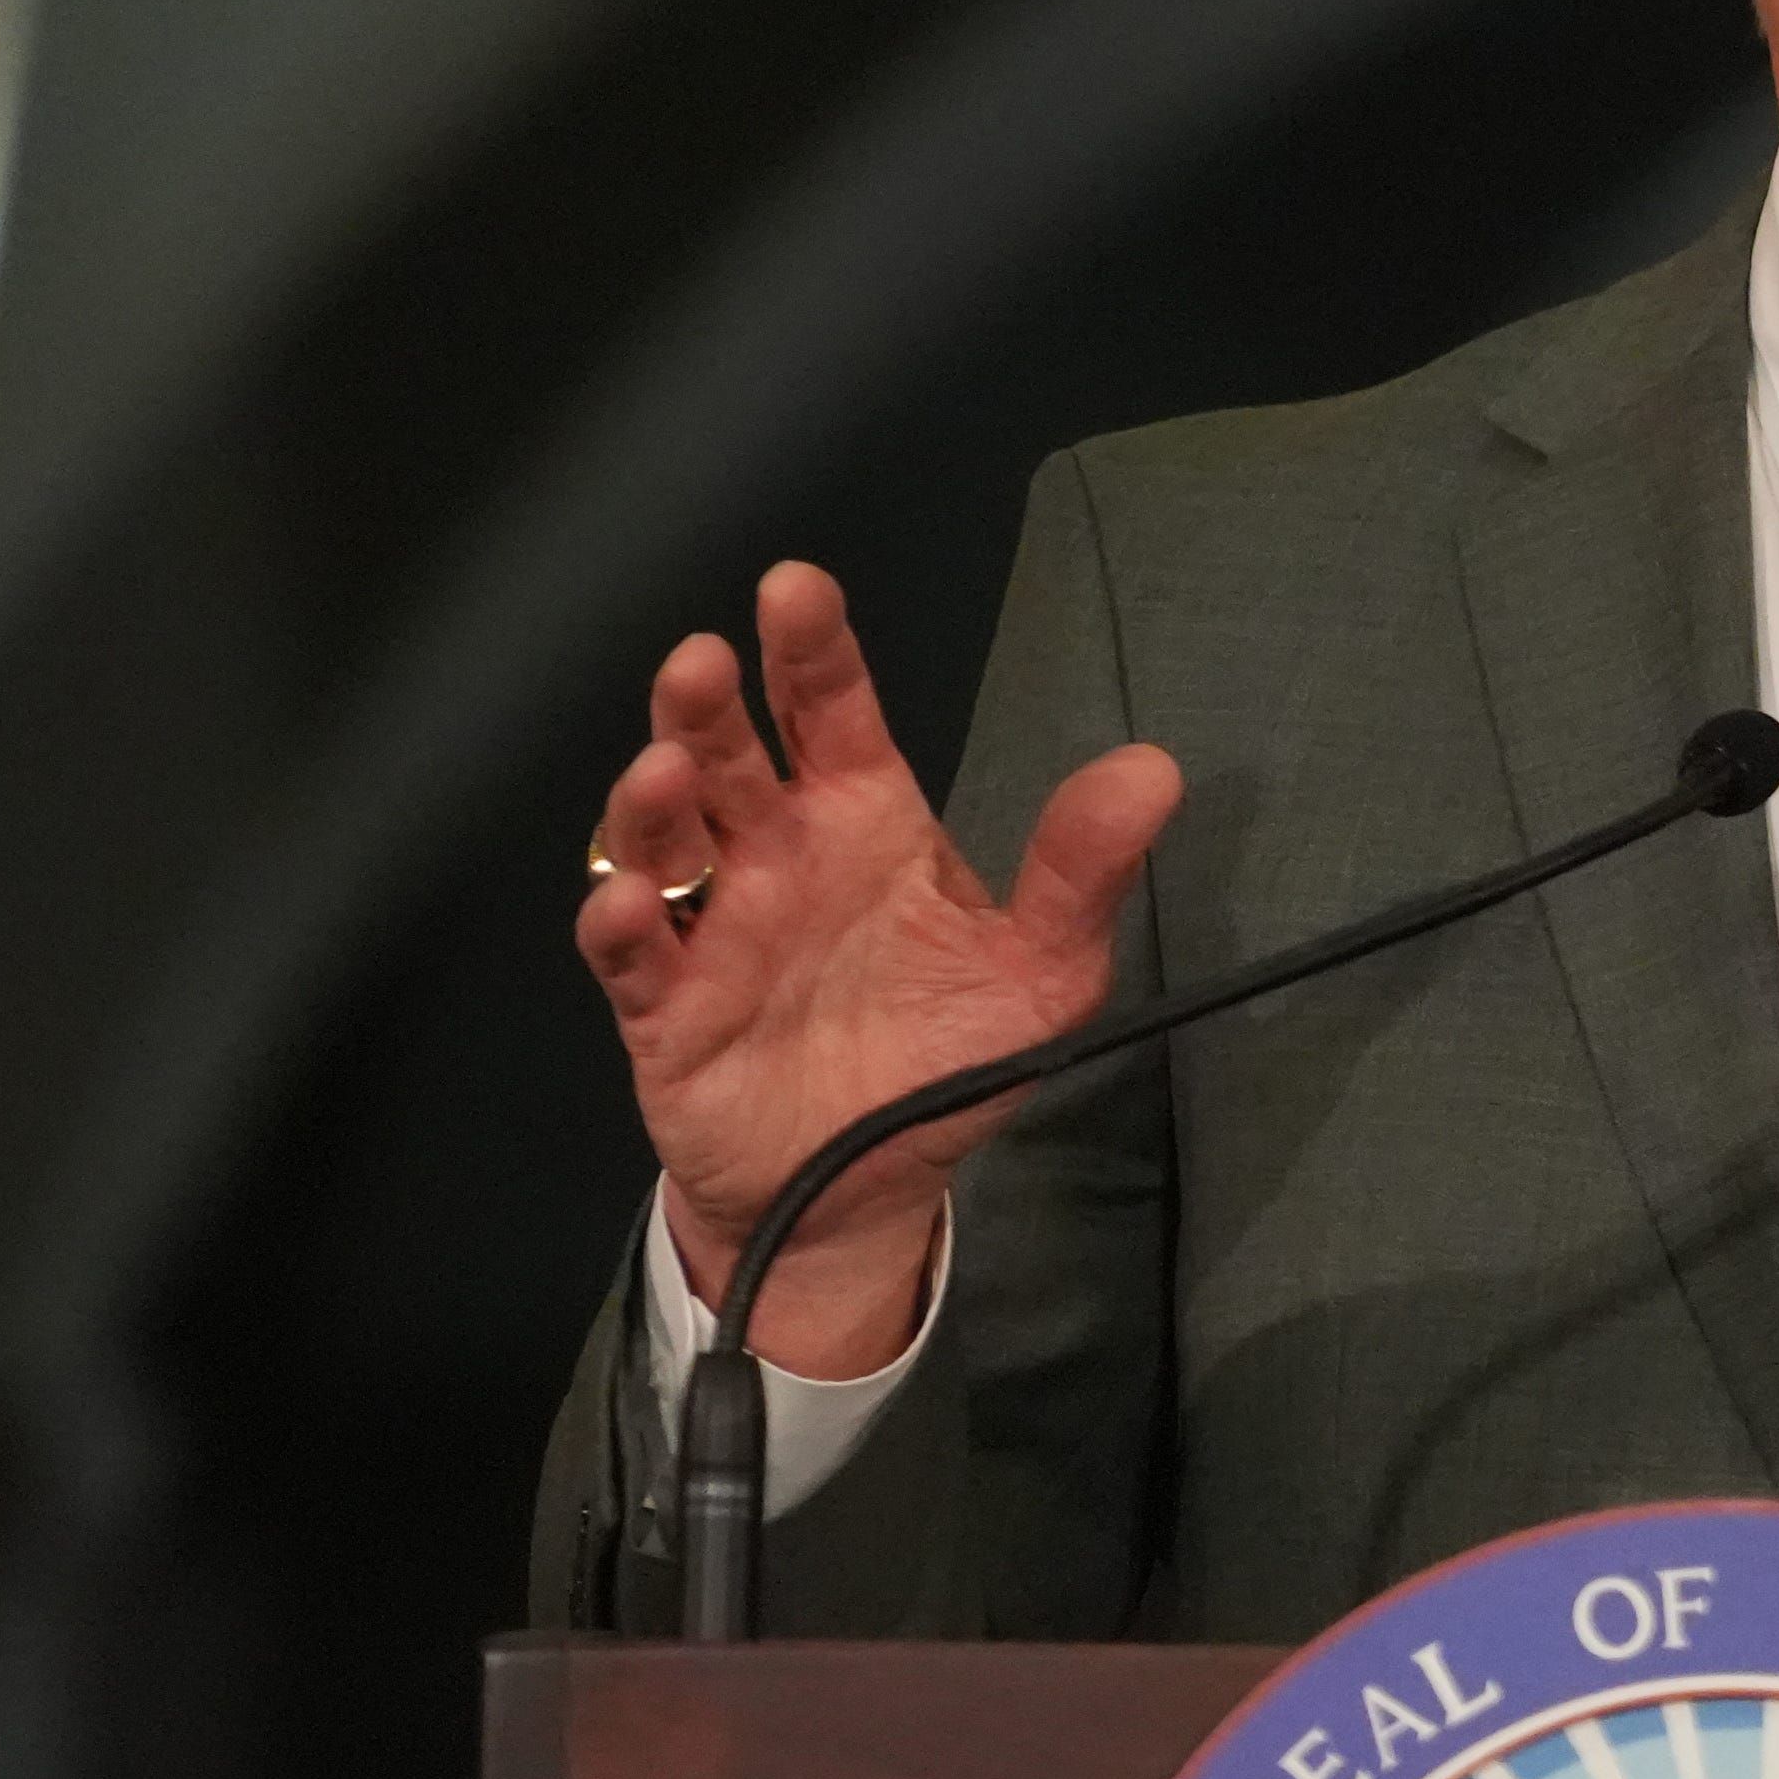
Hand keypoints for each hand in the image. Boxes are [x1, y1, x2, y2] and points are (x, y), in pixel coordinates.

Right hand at [581, 561, 1176, 1371]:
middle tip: (704, 660)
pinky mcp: (667, 1008)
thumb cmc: (944, 1056)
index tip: (796, 589)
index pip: (830, 710)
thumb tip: (1156, 769)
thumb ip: (1083, 872)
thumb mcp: (1042, 970)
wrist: (866, 1189)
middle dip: (706, 703)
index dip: (811, 649)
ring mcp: (714, 925)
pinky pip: (633, 955)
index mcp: (861, 819)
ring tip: (667, 771)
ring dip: (653, 799)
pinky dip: (622, 922)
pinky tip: (633, 902)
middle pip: (728, 754)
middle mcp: (776, 853)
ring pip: (664, 837)